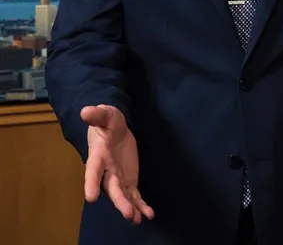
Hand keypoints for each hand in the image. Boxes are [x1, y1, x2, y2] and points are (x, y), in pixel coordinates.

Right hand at [82, 104, 153, 224]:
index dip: (90, 183)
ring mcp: (118, 178)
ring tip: (137, 219)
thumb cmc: (107, 121)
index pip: (92, 171)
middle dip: (119, 201)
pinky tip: (148, 215)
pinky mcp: (128, 180)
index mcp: (98, 156)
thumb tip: (85, 111)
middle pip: (112, 188)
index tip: (90, 198)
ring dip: (130, 207)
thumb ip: (97, 114)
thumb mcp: (105, 114)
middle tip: (127, 213)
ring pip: (123, 195)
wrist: (114, 129)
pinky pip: (134, 195)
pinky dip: (140, 205)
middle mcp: (106, 171)